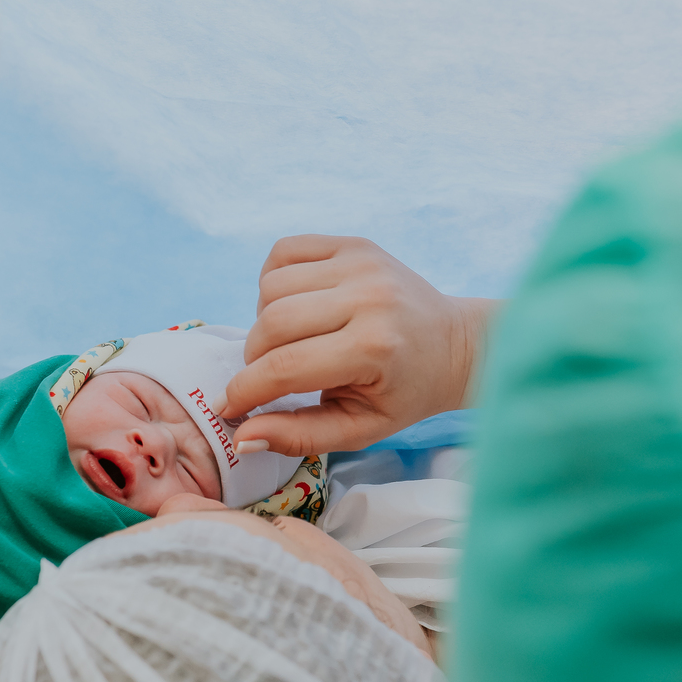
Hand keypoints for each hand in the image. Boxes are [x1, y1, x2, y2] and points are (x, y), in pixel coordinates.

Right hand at [219, 236, 495, 457]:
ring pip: (270, 287)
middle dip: (254, 358)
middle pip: (271, 323)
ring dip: (264, 321)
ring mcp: (361, 262)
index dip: (245, 390)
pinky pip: (284, 253)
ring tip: (292, 342)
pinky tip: (298, 308)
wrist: (453, 344)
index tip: (228, 407)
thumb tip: (242, 438)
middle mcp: (367, 296)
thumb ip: (300, 436)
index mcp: (373, 348)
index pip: (285, 367)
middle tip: (268, 377)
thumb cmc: (405, 393)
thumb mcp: (359, 429)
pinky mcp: (354, 243)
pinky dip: (275, 283)